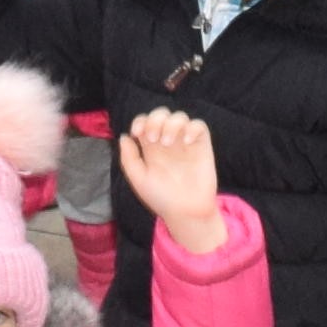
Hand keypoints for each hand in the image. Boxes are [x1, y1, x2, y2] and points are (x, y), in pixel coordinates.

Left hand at [111, 107, 224, 251]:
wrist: (185, 211)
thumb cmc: (161, 198)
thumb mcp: (139, 179)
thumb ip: (129, 158)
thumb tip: (124, 136)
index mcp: (151, 147)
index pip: (145, 122)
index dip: (140, 121)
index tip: (137, 133)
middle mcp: (168, 142)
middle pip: (162, 114)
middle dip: (155, 119)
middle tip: (152, 138)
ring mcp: (185, 143)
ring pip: (180, 117)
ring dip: (171, 124)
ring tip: (167, 142)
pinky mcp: (202, 146)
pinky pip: (199, 126)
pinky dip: (192, 128)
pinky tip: (186, 141)